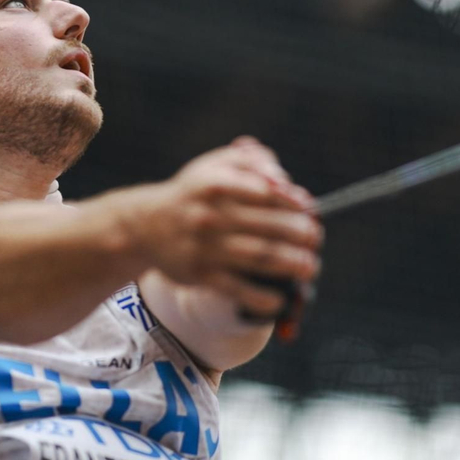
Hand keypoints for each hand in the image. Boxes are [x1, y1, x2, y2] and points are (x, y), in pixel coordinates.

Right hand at [136, 137, 320, 317]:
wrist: (145, 226)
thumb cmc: (193, 192)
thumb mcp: (215, 164)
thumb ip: (253, 160)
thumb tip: (284, 180)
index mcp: (215, 184)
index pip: (265, 191)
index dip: (293, 202)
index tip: (309, 208)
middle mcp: (209, 216)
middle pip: (269, 226)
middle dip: (301, 234)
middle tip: (315, 239)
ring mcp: (205, 247)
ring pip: (260, 256)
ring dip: (292, 264)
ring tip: (310, 266)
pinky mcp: (200, 274)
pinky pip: (236, 288)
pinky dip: (261, 296)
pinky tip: (280, 298)